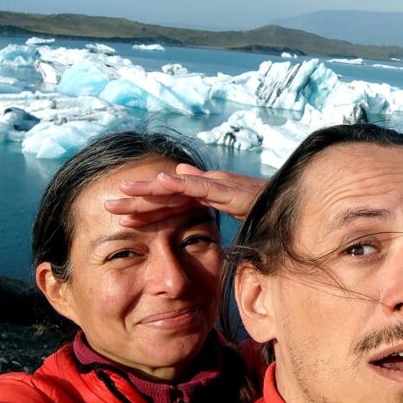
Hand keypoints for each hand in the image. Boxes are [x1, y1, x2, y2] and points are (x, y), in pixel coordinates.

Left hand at [105, 164, 265, 226]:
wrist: (296, 206)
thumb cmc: (269, 214)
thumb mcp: (238, 216)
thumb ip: (215, 207)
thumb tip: (190, 191)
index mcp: (209, 195)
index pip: (172, 203)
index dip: (146, 210)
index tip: (121, 220)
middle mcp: (210, 186)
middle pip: (167, 193)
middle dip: (137, 199)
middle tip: (107, 205)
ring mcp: (219, 185)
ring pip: (177, 186)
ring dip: (149, 189)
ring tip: (123, 191)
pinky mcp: (230, 189)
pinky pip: (202, 185)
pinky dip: (180, 183)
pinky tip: (160, 182)